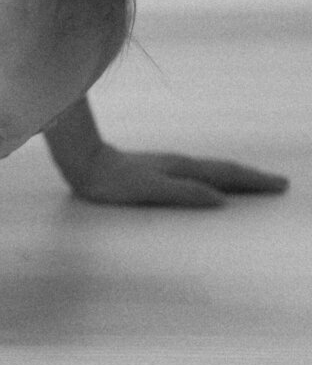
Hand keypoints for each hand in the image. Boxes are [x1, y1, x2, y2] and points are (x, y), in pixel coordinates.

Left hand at [66, 144, 289, 207]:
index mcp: (183, 169)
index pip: (226, 175)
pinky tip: (210, 184)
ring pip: (210, 171)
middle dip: (252, 178)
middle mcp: (179, 165)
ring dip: (235, 177)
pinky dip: (213, 178)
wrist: (84, 163)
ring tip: (254, 183)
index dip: (254, 181)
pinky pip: (196, 174)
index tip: (280, 185)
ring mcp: (168, 166)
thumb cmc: (113, 182)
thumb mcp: (149, 190)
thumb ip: (183, 193)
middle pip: (223, 171)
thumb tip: (221, 200)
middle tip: (279, 183)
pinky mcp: (157, 170)